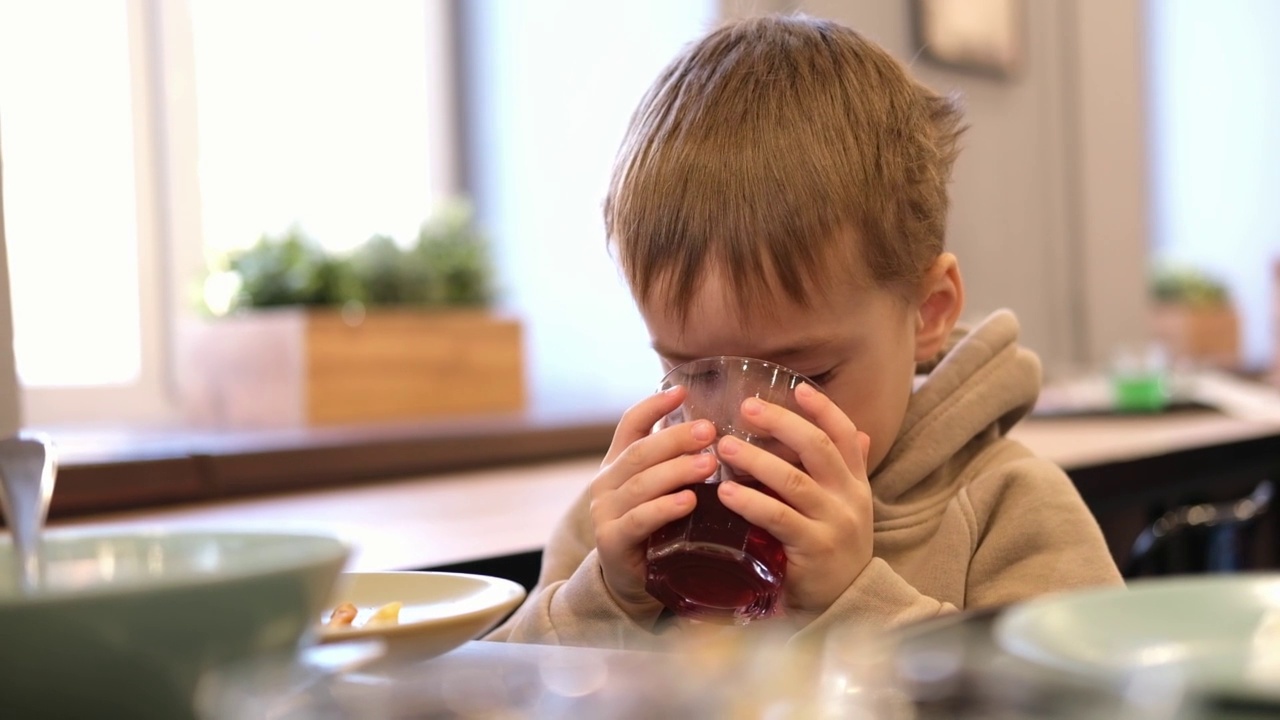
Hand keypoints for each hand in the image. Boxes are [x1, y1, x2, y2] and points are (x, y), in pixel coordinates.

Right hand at [590, 386, 716, 620]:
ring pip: (641, 483)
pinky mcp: (612, 542)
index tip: (683, 391)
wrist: (629, 582)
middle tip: (710, 431)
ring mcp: (605, 512)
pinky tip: (689, 502)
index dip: (654, 405)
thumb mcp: (663, 490)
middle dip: (676, 439)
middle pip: (641, 452)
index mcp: (618, 463)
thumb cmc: (656, 530)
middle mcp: (606, 482)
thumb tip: (721, 430)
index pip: (631, 424)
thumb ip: (678, 462)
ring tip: (709, 464)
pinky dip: (664, 509)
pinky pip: (638, 520)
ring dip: (677, 470)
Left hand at [714, 382, 872, 622]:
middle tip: (747, 407)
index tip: (798, 388)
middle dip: (782, 423)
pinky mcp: (813, 549)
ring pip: (793, 481)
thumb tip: (857, 433)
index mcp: (855, 482)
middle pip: (817, 448)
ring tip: (724, 447)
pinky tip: (724, 493)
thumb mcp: (847, 506)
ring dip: (756, 460)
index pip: (844, 435)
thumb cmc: (833, 546)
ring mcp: (833, 523)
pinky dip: (750, 503)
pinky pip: (778, 519)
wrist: (845, 602)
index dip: (824, 410)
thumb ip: (847, 471)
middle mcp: (848, 498)